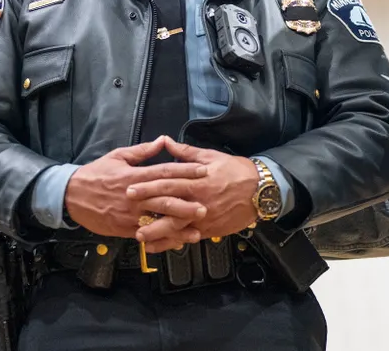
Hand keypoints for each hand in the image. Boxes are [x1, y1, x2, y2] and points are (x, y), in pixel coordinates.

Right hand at [65, 137, 208, 251]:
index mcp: (134, 175)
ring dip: (178, 225)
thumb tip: (162, 141)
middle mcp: (134, 195)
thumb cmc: (96, 174)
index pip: (164, 172)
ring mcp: (129, 214)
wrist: (71, 195)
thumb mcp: (118, 156)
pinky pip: (147, 234)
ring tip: (196, 228)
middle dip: (187, 202)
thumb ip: (142, 151)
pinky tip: (176, 241)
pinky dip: (162, 238)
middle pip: (165, 198)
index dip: (185, 171)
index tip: (203, 170)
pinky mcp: (124, 228)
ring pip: (157, 219)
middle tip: (206, 205)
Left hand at [128, 139, 259, 241]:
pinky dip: (173, 243)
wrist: (260, 190)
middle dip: (147, 208)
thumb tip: (166, 141)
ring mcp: (204, 216)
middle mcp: (199, 199)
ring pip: (177, 225)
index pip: (168, 182)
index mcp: (198, 179)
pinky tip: (159, 247)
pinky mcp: (209, 229)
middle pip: (169, 204)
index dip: (148, 185)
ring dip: (157, 231)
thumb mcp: (211, 156)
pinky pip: (188, 237)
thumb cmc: (235, 171)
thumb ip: (186, 152)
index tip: (130, 188)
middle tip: (128, 211)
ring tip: (139, 236)